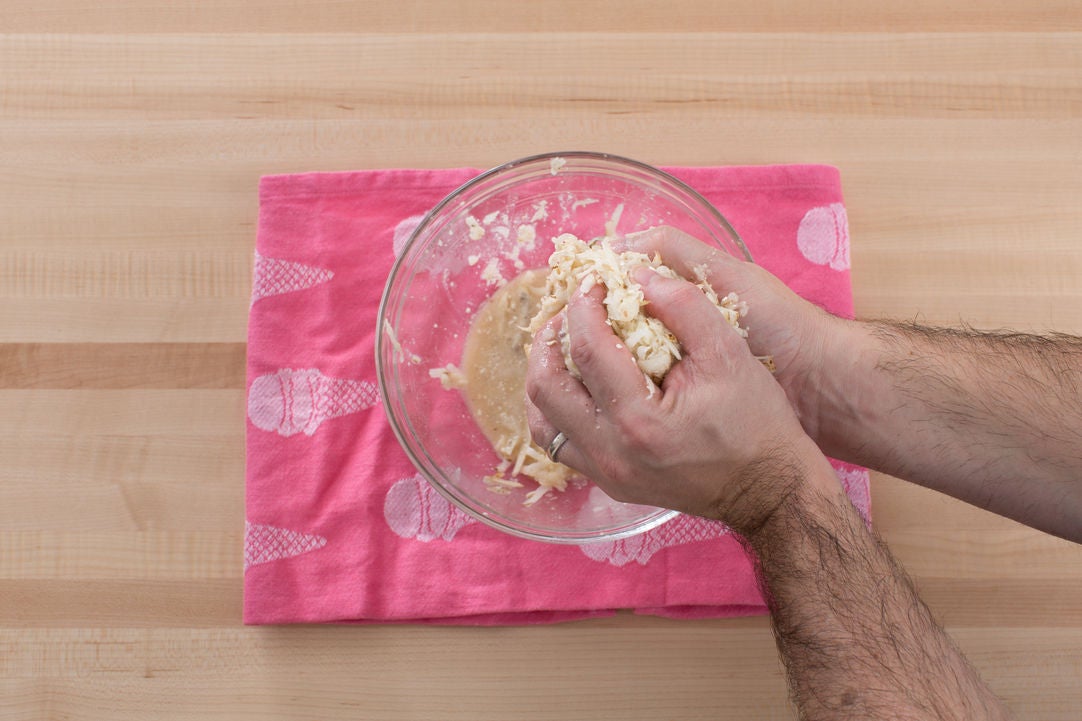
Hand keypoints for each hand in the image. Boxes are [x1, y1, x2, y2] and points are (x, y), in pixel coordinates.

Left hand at [525, 263, 835, 535]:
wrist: (770, 489)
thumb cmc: (756, 422)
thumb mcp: (730, 353)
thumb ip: (684, 306)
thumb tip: (639, 275)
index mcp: (640, 420)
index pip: (587, 349)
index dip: (584, 305)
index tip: (593, 282)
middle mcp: (612, 453)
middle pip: (547, 387)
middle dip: (550, 338)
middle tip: (569, 311)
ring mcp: (606, 475)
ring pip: (542, 422)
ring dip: (545, 376)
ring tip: (564, 345)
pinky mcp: (610, 484)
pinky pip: (560, 445)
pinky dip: (556, 410)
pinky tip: (576, 385)